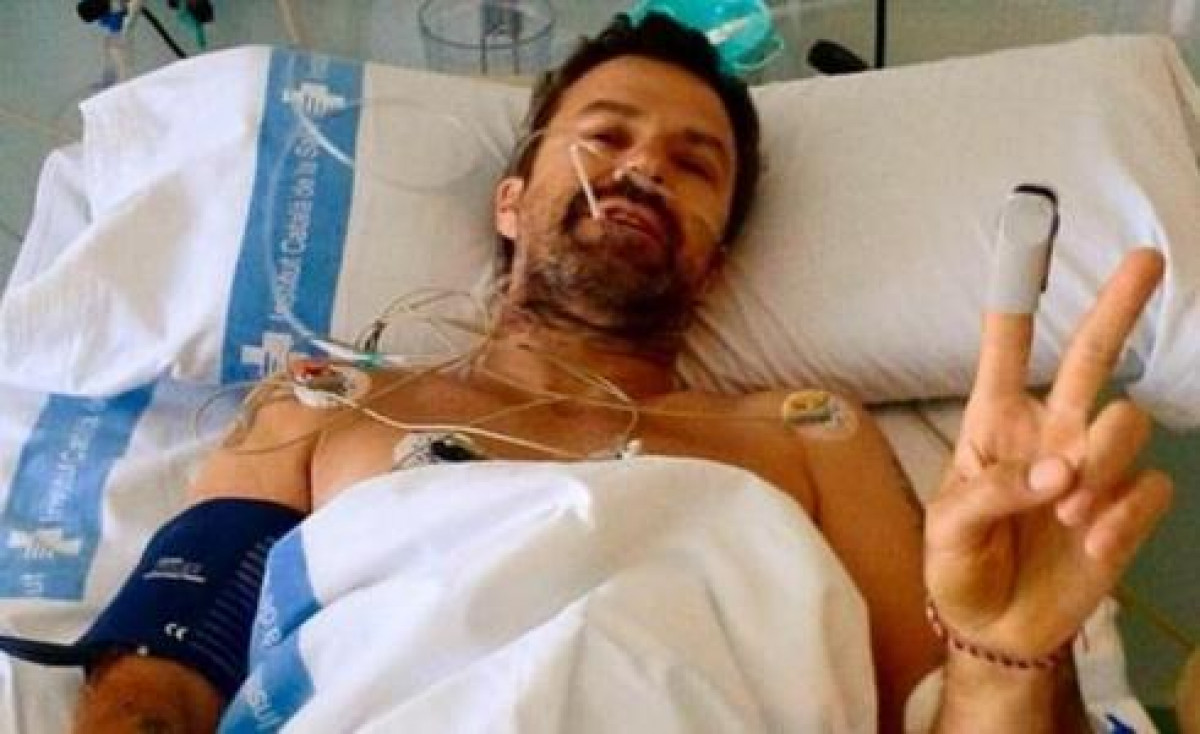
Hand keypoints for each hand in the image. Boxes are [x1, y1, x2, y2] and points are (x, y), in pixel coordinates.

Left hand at [925, 248, 1173, 659]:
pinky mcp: (1126, 509)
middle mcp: (1049, 432)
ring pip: (1127, 423)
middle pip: (1090, 356)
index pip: (1004, 351)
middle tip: (1148, 260)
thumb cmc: (959, 564)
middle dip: (1118, 307)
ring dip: (1102, 467)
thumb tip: (1060, 472)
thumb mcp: (948, 528)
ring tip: (1067, 514)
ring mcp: (1092, 468)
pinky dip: (1122, 519)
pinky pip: (1149, 490)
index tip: (1027, 236)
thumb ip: (993, 493)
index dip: (1015, 298)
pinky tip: (1092, 544)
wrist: (995, 626)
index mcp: (993, 423)